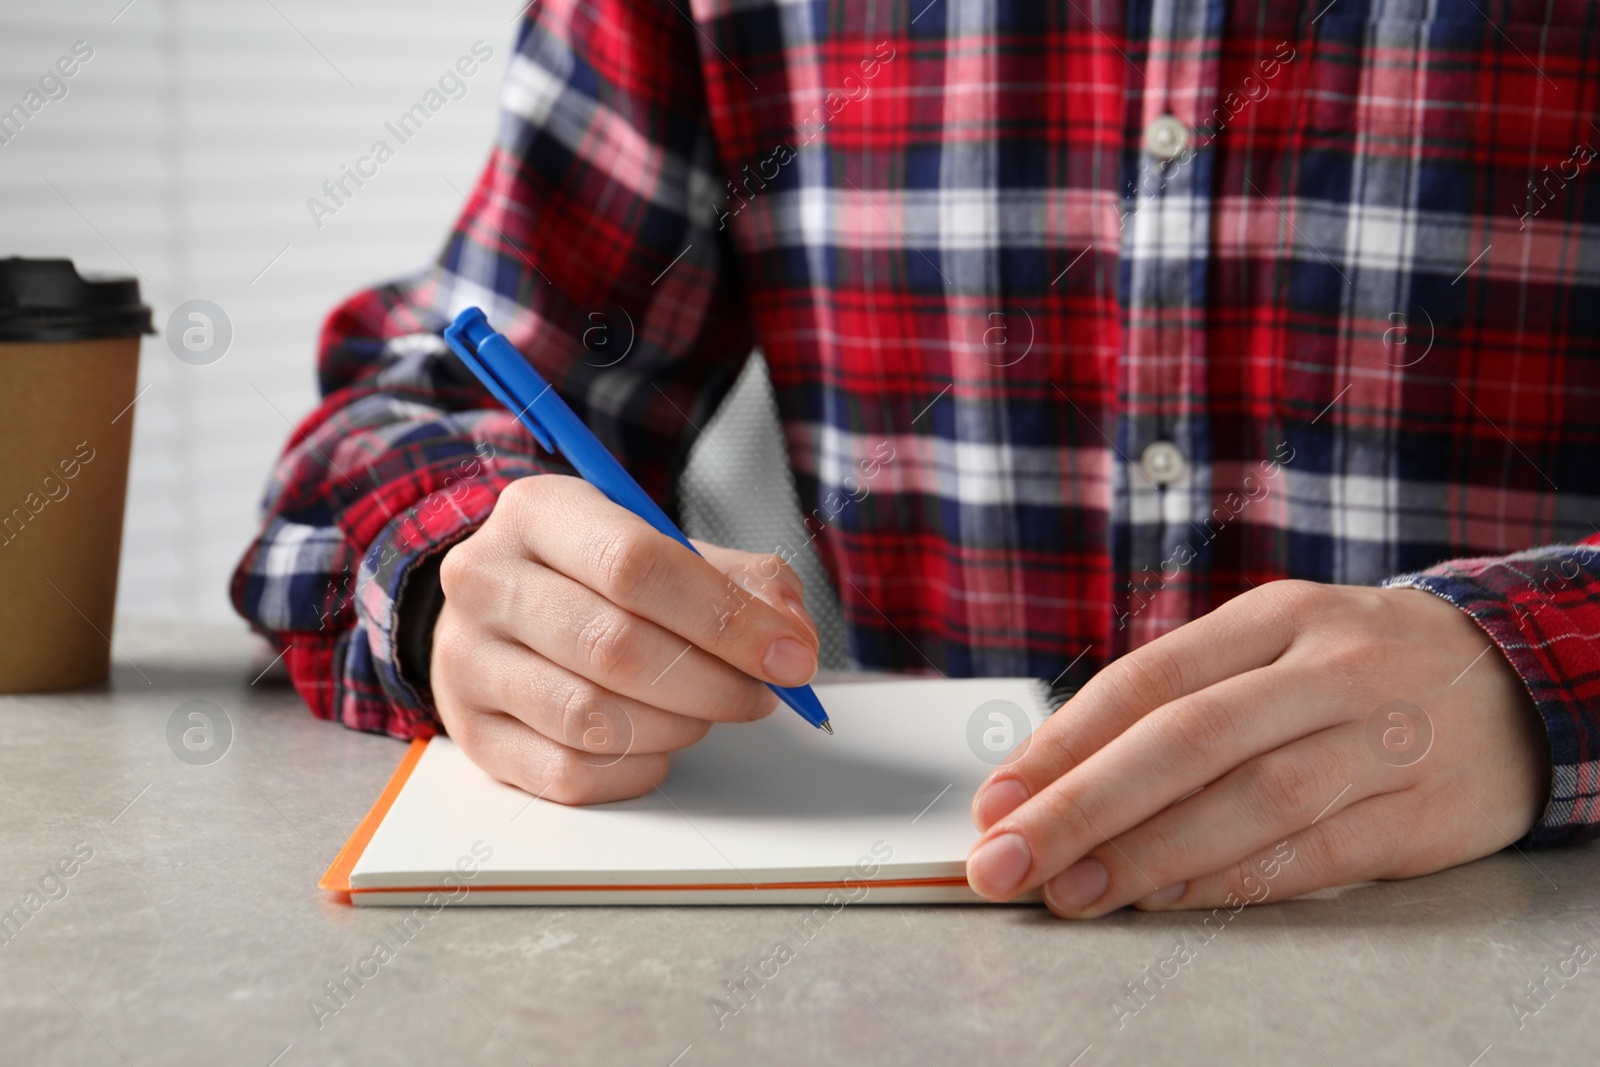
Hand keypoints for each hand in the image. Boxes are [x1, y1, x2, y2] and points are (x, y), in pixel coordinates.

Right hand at [430, 475, 819, 802]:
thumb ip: (741, 580)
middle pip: (612, 647)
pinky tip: (655, 745)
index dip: (724, 617)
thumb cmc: (596, 577)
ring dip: (676, 727)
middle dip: (712, 682)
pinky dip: (636, 769)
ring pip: (591, 718)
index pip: (635, 564)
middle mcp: (484, 580)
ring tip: (703, 710)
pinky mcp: (471, 734)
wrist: (504, 610)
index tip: (789, 655)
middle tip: (760, 693)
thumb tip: (790, 635)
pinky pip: (568, 774)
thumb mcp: (665, 546)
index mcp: (537, 511)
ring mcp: (466, 661)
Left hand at [965, 581, 1549, 914]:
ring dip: (1149, 853)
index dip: (1061, 743)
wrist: (1518, 681)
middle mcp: (1328, 667)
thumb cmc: (1351, 672)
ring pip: (1251, 797)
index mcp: (1274, 616)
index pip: (1147, 679)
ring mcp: (1384, 737)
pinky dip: (1233, 880)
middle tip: (1007, 858)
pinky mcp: (1425, 812)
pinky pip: (1315, 852)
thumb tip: (1046, 778)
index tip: (996, 799)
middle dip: (1081, 804)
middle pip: (1186, 737)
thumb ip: (1175, 703)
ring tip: (1072, 890)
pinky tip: (1167, 901)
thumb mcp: (1270, 649)